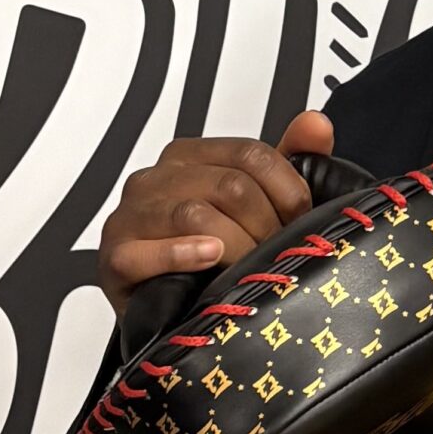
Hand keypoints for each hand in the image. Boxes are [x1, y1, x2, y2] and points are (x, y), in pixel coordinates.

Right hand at [99, 107, 336, 318]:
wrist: (164, 308)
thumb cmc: (207, 256)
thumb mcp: (254, 206)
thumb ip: (288, 163)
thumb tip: (315, 125)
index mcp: (189, 158)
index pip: (251, 155)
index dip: (287, 192)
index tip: (298, 222)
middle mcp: (157, 179)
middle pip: (230, 185)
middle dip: (265, 227)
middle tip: (275, 255)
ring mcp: (133, 216)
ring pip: (196, 214)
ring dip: (236, 246)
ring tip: (248, 266)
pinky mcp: (117, 256)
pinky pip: (147, 250)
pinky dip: (182, 254)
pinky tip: (208, 259)